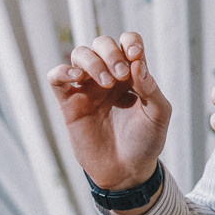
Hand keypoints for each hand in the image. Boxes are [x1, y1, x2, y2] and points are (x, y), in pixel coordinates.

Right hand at [47, 31, 171, 193]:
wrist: (127, 171)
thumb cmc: (145, 142)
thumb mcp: (158, 115)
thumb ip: (151, 88)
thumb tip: (136, 64)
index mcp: (131, 75)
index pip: (127, 43)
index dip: (130, 42)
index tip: (135, 56)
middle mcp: (108, 76)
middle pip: (102, 44)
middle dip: (111, 53)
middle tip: (120, 75)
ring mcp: (87, 89)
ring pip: (80, 55)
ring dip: (92, 61)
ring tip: (105, 82)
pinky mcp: (69, 104)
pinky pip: (56, 78)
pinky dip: (62, 71)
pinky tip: (76, 78)